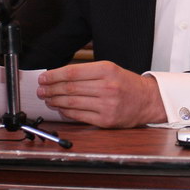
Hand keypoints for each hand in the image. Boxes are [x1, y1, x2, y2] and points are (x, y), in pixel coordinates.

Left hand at [37, 61, 166, 127]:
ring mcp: (106, 105)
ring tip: (47, 98)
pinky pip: (78, 116)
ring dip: (55, 101)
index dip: (54, 75)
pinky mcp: (105, 120)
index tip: (44, 78)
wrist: (148, 100)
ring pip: (71, 103)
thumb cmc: (127, 84)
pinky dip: (65, 112)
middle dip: (51, 89)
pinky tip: (60, 108)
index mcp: (107, 70)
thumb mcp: (111, 70)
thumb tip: (60, 77)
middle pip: (70, 88)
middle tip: (41, 89)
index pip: (73, 72)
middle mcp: (107, 87)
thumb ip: (88, 72)